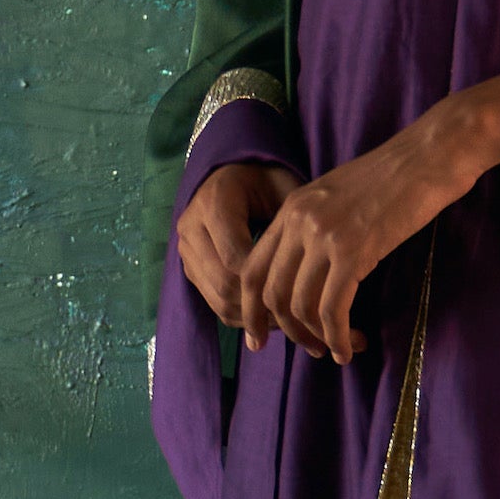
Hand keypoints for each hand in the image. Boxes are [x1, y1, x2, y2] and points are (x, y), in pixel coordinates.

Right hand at [175, 161, 304, 325]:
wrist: (241, 177)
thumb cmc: (272, 183)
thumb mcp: (287, 191)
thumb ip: (294, 227)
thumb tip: (313, 276)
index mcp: (215, 202)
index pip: (237, 258)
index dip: (269, 281)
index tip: (303, 293)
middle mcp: (191, 225)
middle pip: (224, 283)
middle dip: (263, 304)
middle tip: (301, 317)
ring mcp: (186, 249)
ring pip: (218, 299)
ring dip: (254, 316)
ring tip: (290, 321)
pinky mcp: (190, 267)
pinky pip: (214, 303)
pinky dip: (243, 316)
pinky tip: (272, 318)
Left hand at [231, 107, 484, 364]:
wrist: (430, 156)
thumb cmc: (396, 178)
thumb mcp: (340, 197)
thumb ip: (316, 228)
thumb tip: (311, 273)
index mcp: (291, 208)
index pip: (252, 269)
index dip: (252, 311)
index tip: (259, 338)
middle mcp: (298, 221)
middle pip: (272, 294)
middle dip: (289, 332)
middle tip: (312, 349)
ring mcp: (324, 235)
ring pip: (301, 306)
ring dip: (318, 338)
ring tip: (339, 349)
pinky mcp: (354, 251)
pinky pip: (333, 309)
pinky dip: (338, 337)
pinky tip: (350, 348)